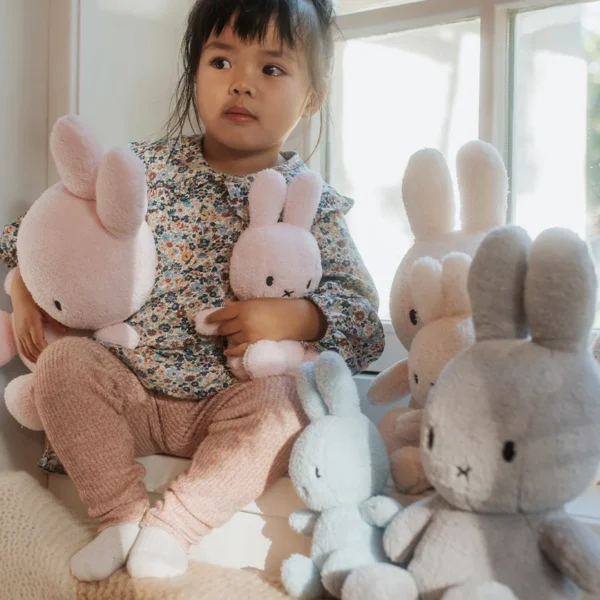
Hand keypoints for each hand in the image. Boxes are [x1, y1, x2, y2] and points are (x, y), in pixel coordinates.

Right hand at [11, 268, 64, 362]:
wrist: (21, 294)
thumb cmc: (36, 301)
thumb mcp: (47, 310)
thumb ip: (55, 321)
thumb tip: (65, 332)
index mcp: (33, 324)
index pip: (39, 342)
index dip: (46, 350)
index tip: (54, 355)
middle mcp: (24, 330)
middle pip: (32, 348)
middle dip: (41, 356)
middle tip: (50, 363)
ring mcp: (20, 332)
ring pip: (26, 349)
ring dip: (34, 357)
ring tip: (43, 364)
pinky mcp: (18, 332)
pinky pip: (21, 347)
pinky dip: (27, 354)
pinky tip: (33, 359)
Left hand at [206, 298, 326, 357]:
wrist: (292, 319)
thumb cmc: (276, 307)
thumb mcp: (256, 301)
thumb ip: (240, 305)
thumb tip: (226, 305)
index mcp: (243, 307)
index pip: (222, 313)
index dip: (213, 317)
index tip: (208, 320)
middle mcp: (243, 321)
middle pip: (225, 327)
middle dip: (221, 329)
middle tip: (221, 329)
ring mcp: (248, 334)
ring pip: (231, 338)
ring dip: (229, 337)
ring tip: (230, 337)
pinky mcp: (254, 343)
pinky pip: (238, 349)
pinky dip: (231, 351)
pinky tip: (227, 351)